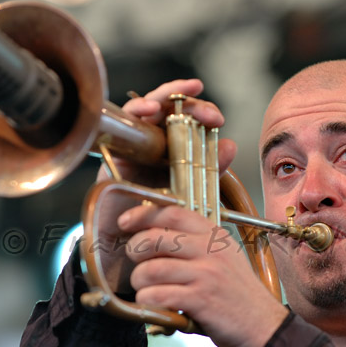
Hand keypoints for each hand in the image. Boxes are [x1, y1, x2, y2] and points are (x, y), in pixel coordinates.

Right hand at [89, 79, 236, 294]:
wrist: (124, 248)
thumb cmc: (157, 222)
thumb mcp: (189, 194)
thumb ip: (209, 170)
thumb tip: (231, 145)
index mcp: (176, 152)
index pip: (190, 122)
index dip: (203, 114)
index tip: (217, 120)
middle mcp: (155, 144)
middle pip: (170, 109)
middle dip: (188, 103)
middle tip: (204, 112)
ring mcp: (134, 144)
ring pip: (147, 107)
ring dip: (162, 98)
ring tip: (176, 100)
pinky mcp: (114, 148)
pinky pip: (123, 120)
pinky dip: (135, 109)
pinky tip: (148, 110)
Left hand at [118, 203, 289, 346]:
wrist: (263, 324)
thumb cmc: (237, 292)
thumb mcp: (223, 256)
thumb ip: (195, 243)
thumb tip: (152, 233)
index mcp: (214, 235)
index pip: (172, 212)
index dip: (142, 214)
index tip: (125, 222)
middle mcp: (210, 250)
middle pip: (155, 238)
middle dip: (135, 250)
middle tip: (136, 262)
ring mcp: (206, 274)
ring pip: (151, 269)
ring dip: (140, 282)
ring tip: (147, 289)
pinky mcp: (200, 300)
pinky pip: (158, 296)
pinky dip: (148, 301)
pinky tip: (155, 304)